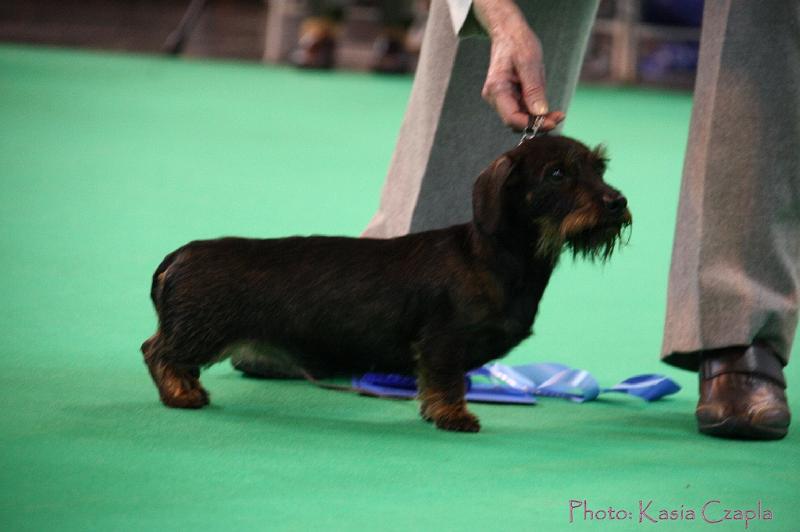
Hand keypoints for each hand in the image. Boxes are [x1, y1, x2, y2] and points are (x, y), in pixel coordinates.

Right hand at [473, 0, 564, 130]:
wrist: (508, 33)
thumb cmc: (517, 43)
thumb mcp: (529, 63)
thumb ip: (533, 89)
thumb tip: (540, 113)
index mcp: (496, 89)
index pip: (512, 117)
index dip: (532, 124)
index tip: (553, 122)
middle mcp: (495, 97)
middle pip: (515, 121)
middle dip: (537, 123)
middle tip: (559, 117)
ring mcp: (500, 98)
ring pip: (520, 118)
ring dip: (538, 119)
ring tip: (557, 114)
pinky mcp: (508, 97)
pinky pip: (522, 110)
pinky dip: (535, 113)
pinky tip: (548, 109)